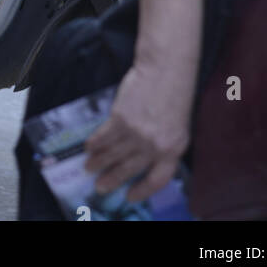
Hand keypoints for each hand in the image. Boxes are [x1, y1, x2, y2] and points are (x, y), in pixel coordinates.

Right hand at [82, 61, 193, 201]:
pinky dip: (95, 143)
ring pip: (113, 154)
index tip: (129, 197)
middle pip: (129, 170)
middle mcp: (154, 146)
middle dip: (112, 179)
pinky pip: (104, 136)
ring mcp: (136, 133)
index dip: (142, 191)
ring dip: (99, 162)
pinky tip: (88, 147)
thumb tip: (143, 162)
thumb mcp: (178, 128)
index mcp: (173, 150)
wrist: (165, 70)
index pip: (157, 180)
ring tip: (89, 167)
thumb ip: (163, 147)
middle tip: (100, 187)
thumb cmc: (175, 96)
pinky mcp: (120, 118)